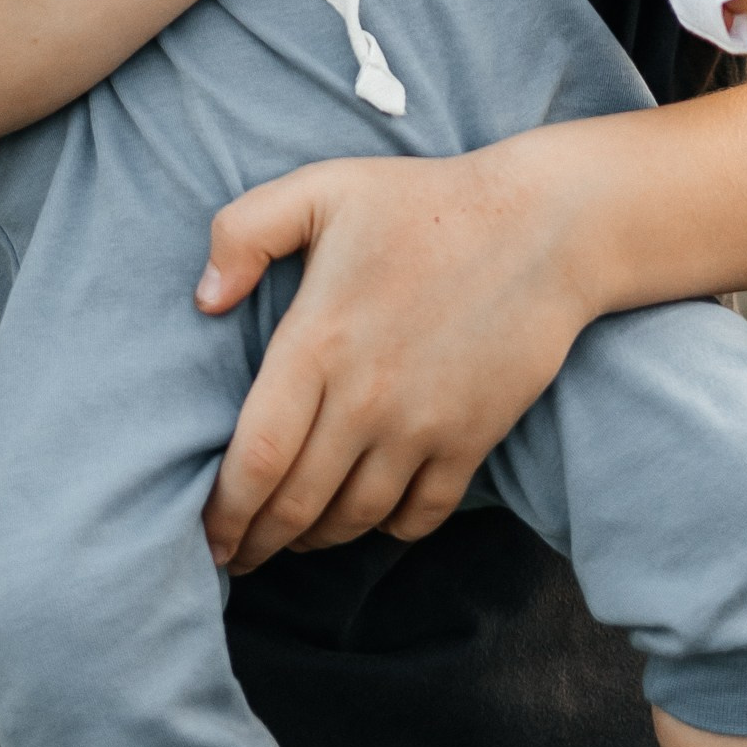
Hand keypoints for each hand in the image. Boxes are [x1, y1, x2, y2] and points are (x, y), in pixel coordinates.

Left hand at [195, 137, 594, 573]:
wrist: (542, 225)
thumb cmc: (423, 202)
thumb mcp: (320, 189)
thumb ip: (242, 232)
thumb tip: (204, 300)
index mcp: (317, 343)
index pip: (255, 458)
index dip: (224, 512)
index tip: (205, 536)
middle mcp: (366, 398)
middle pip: (297, 504)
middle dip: (257, 541)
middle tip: (236, 557)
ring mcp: (423, 426)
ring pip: (354, 518)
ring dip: (315, 540)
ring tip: (291, 539)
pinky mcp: (471, 438)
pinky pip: (419, 515)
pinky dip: (386, 529)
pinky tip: (366, 517)